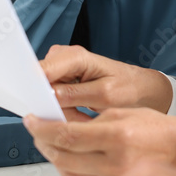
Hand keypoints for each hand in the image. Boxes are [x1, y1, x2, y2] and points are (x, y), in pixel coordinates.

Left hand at [23, 108, 175, 175]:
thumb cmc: (158, 129)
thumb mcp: (124, 113)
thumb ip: (91, 120)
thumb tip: (60, 122)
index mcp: (117, 136)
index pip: (68, 135)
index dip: (43, 128)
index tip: (32, 120)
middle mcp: (115, 162)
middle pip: (63, 156)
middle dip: (43, 142)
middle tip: (36, 129)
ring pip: (68, 173)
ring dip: (52, 157)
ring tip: (48, 143)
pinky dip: (69, 170)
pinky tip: (66, 158)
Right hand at [41, 44, 172, 112]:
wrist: (141, 89)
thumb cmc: (129, 88)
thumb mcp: (105, 96)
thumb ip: (75, 95)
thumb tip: (48, 96)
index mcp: (76, 56)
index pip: (41, 70)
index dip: (34, 89)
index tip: (37, 108)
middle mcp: (64, 57)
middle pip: (39, 83)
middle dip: (51, 105)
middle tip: (74, 119)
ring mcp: (61, 68)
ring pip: (44, 94)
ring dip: (59, 111)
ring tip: (84, 118)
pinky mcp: (62, 80)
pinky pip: (52, 98)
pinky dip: (64, 111)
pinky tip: (81, 115)